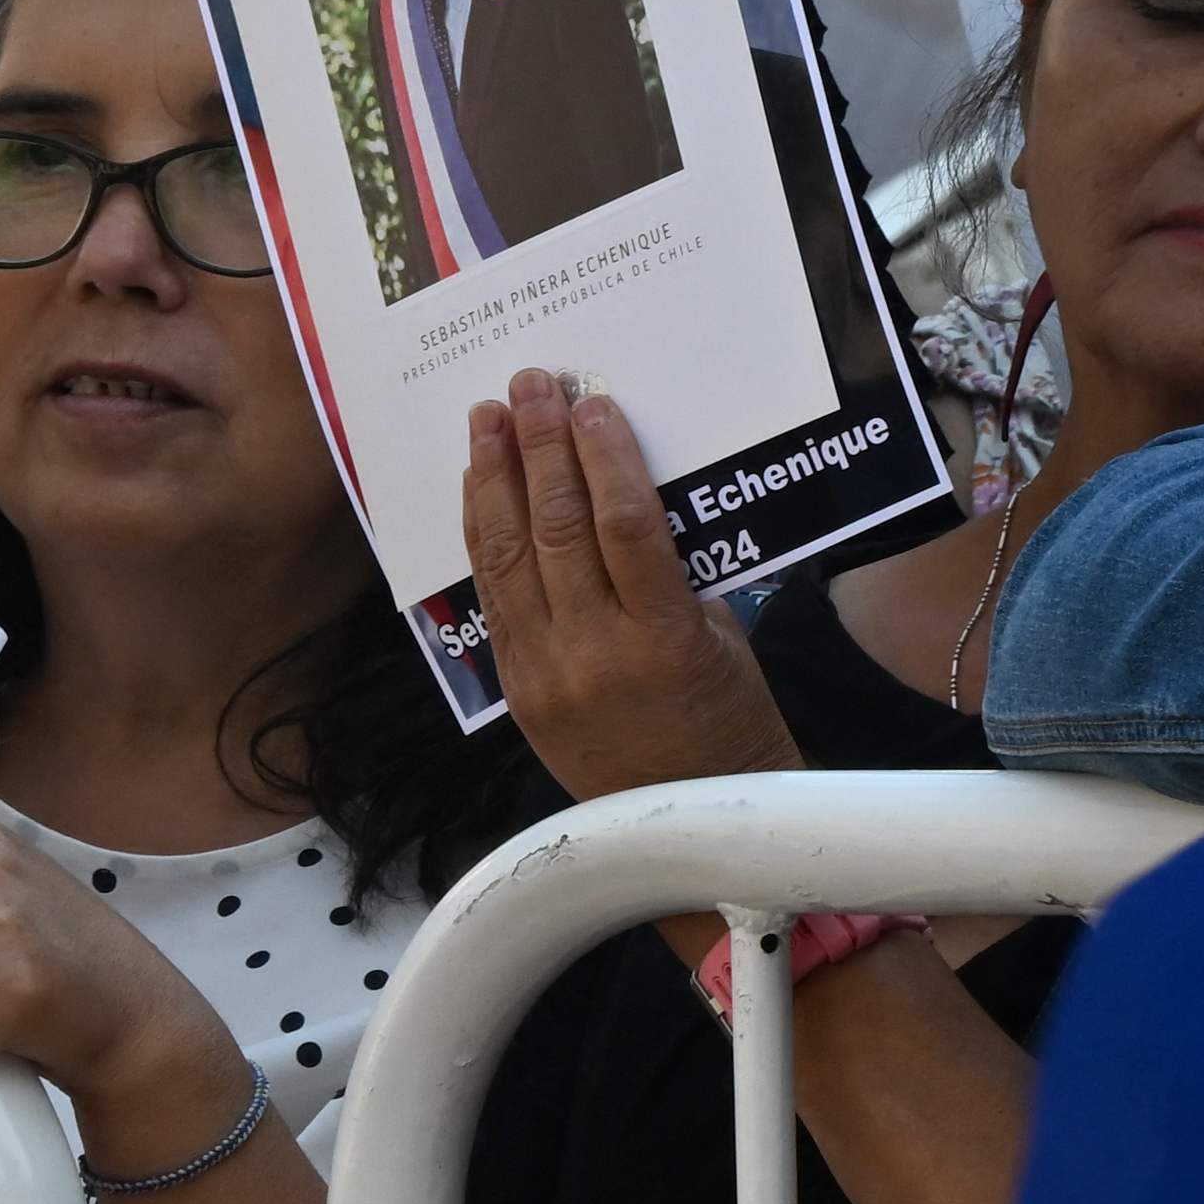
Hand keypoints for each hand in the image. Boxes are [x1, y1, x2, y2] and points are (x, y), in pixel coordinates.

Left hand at [461, 371, 805, 800]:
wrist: (688, 819)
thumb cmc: (725, 714)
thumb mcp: (719, 632)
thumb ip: (667, 567)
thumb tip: (619, 484)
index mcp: (664, 638)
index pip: (625, 527)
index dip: (604, 457)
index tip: (589, 401)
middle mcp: (595, 653)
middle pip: (558, 530)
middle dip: (539, 449)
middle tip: (529, 384)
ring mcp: (546, 672)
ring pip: (509, 558)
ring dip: (495, 478)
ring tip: (487, 418)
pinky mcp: (516, 687)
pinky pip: (493, 596)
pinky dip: (484, 533)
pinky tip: (478, 487)